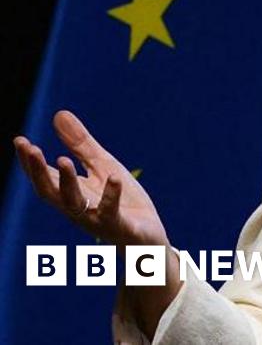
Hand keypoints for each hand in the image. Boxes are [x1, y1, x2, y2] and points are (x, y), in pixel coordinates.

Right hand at [13, 110, 181, 335]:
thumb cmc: (122, 203)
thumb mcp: (103, 166)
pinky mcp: (121, 228)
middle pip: (51, 192)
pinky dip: (112, 196)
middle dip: (38, 171)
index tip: (20, 140)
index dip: (30, 162)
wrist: (148, 239)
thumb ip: (81, 144)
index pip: (44, 179)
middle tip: (31, 148)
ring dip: (67, 183)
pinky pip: (112, 214)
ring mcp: (97, 221)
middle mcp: (79, 210)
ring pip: (75, 205)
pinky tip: (115, 178)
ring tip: (62, 159)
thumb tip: (58, 114)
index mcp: (72, 195)